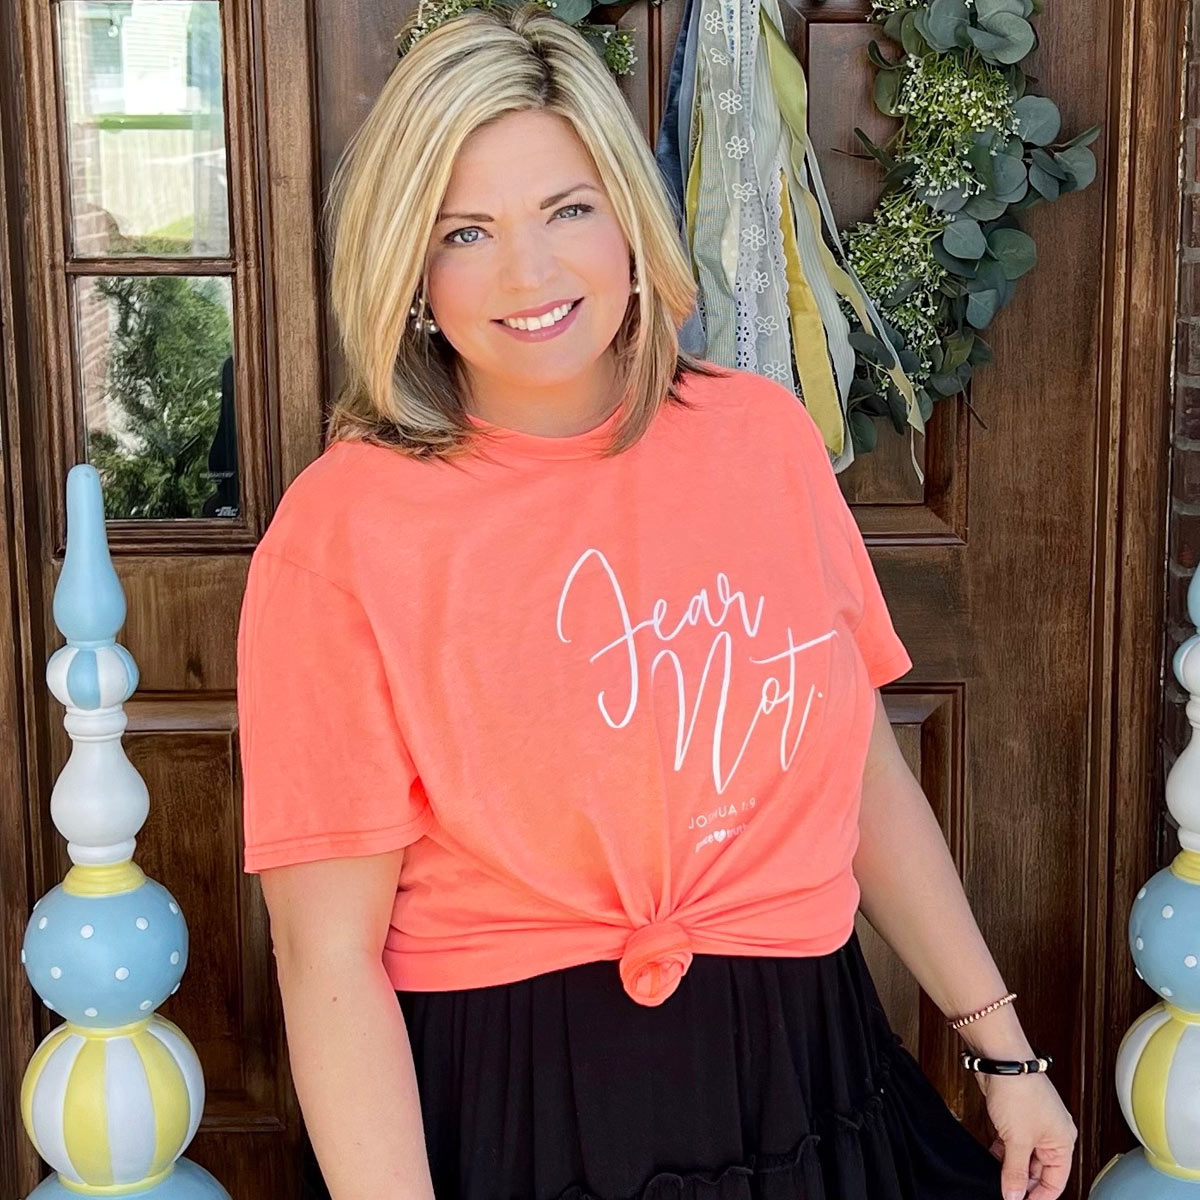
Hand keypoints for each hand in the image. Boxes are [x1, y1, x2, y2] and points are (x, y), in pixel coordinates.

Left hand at [975, 1072, 1076, 1199]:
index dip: (1039, 1196)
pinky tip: (992, 1158)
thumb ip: (1015, 1171)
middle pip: (1040, 1169)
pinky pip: (1012, 1141)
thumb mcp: (1017, 1140)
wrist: (1000, 1061)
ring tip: (997, 1178)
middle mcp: (1051, 1133)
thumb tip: (1014, 1195)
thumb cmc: (1019, 1091)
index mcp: (1063, 1141)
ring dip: (1011, 1166)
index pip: (1056, 1181)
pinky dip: (1003, 1151)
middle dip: (1023, 1182)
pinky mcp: (1016, 1114)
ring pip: (1024, 1155)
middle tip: (1006, 1192)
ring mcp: (1033, 1123)